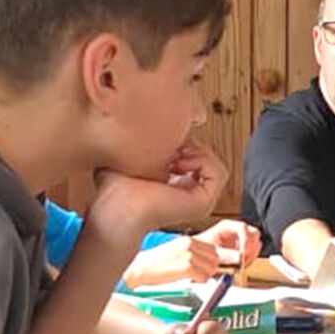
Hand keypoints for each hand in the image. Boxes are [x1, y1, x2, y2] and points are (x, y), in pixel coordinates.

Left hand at [87, 142, 226, 241]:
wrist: (116, 208)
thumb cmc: (115, 188)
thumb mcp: (134, 159)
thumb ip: (147, 145)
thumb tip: (155, 125)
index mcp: (176, 187)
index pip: (195, 158)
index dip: (185, 143)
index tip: (165, 140)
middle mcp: (190, 195)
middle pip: (206, 160)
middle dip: (192, 145)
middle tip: (172, 145)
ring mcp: (199, 200)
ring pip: (214, 165)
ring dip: (199, 152)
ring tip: (178, 153)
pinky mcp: (203, 202)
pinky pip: (218, 173)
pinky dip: (203, 160)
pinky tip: (181, 160)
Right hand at [123, 236, 222, 288]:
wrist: (140, 269)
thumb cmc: (156, 262)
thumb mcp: (176, 251)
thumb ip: (194, 253)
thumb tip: (210, 263)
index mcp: (188, 240)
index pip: (213, 249)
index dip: (211, 261)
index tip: (206, 268)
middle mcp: (190, 245)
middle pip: (215, 258)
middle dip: (210, 268)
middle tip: (198, 274)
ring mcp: (189, 256)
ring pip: (212, 269)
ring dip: (205, 276)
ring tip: (191, 277)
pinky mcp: (186, 268)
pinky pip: (204, 278)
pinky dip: (199, 282)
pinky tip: (188, 280)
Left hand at [195, 218, 262, 266]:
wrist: (195, 257)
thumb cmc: (200, 251)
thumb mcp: (211, 250)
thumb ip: (226, 253)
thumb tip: (239, 257)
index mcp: (227, 226)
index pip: (243, 228)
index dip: (246, 240)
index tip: (243, 252)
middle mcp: (236, 231)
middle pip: (254, 234)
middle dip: (251, 248)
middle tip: (244, 259)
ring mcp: (241, 240)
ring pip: (256, 244)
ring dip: (251, 255)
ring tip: (241, 264)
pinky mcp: (243, 249)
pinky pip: (253, 253)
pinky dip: (250, 260)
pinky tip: (241, 265)